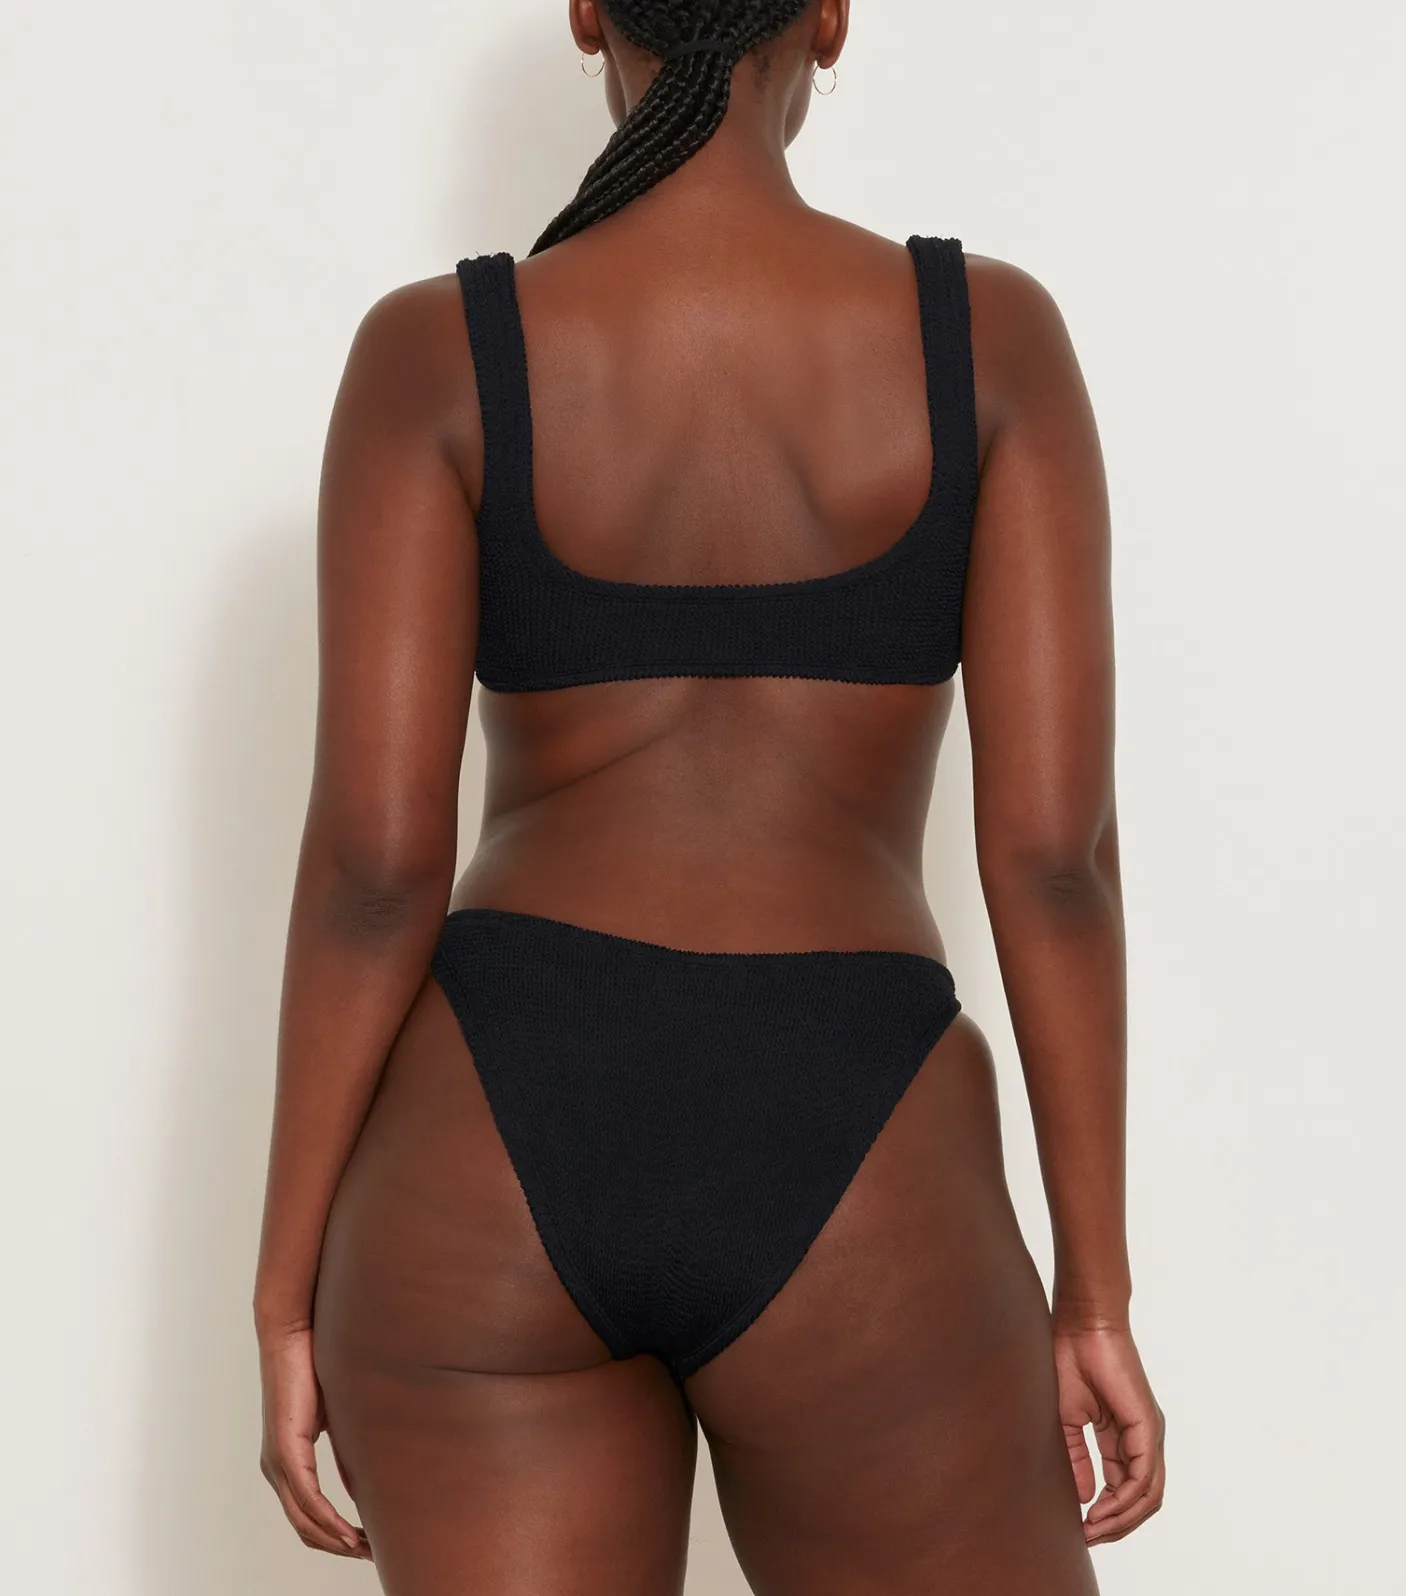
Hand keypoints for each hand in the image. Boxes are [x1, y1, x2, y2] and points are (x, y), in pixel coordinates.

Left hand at [259, 1326, 371, 1559]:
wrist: (293, 1332)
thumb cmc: (314, 1365)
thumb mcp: (336, 1417)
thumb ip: (346, 1450)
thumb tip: (364, 1485)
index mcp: (286, 1461)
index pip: (308, 1515)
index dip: (335, 1536)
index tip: (366, 1545)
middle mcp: (276, 1468)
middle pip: (305, 1528)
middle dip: (338, 1547)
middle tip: (371, 1555)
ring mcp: (278, 1462)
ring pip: (305, 1520)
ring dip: (336, 1541)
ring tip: (366, 1550)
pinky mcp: (285, 1450)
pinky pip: (308, 1499)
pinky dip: (329, 1520)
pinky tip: (350, 1532)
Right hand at [1052, 1318, 1164, 1545]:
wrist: (1081, 1326)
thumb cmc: (1069, 1359)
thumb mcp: (1068, 1419)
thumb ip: (1077, 1457)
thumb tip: (1082, 1496)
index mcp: (1123, 1436)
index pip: (1124, 1488)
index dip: (1105, 1513)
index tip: (1080, 1528)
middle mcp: (1142, 1439)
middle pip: (1142, 1500)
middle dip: (1116, 1525)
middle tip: (1088, 1537)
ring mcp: (1148, 1433)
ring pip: (1148, 1496)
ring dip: (1122, 1519)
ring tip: (1094, 1529)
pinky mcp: (1147, 1427)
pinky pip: (1143, 1477)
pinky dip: (1124, 1499)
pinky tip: (1101, 1507)